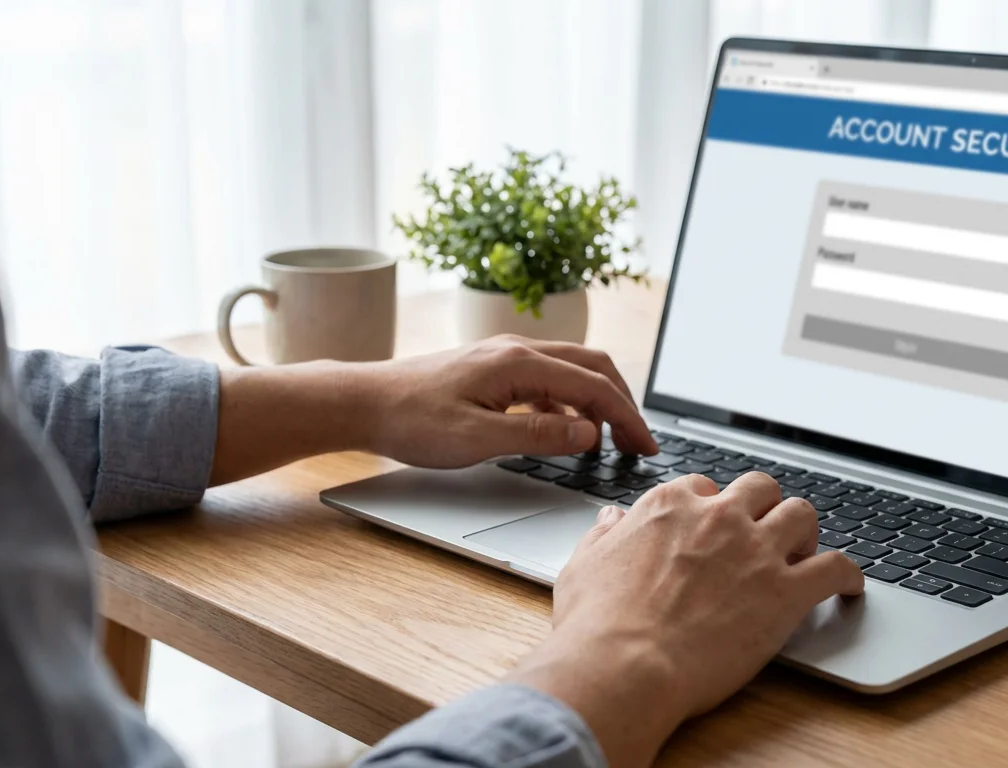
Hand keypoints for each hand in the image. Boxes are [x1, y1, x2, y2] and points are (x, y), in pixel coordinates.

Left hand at [354, 335, 656, 467]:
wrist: (362, 401)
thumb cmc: (410, 418)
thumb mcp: (477, 439)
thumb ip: (538, 437)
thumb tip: (588, 435)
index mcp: (518, 362)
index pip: (594, 386)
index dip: (626, 419)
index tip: (645, 447)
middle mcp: (517, 350)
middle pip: (592, 368)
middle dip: (622, 404)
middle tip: (638, 442)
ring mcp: (505, 357)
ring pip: (571, 372)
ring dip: (597, 404)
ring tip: (609, 441)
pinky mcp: (493, 370)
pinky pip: (547, 381)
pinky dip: (570, 405)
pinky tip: (566, 432)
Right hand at [507, 473, 864, 767]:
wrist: (624, 666)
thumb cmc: (597, 625)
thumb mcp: (584, 566)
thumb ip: (603, 536)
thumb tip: (612, 520)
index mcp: (670, 506)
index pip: (706, 488)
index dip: (714, 509)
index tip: (714, 529)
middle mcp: (719, 518)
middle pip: (760, 489)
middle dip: (765, 508)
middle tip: (764, 534)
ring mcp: (756, 552)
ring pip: (802, 514)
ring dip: (805, 532)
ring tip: (803, 553)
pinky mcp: (786, 592)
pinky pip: (836, 567)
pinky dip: (848, 574)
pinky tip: (849, 586)